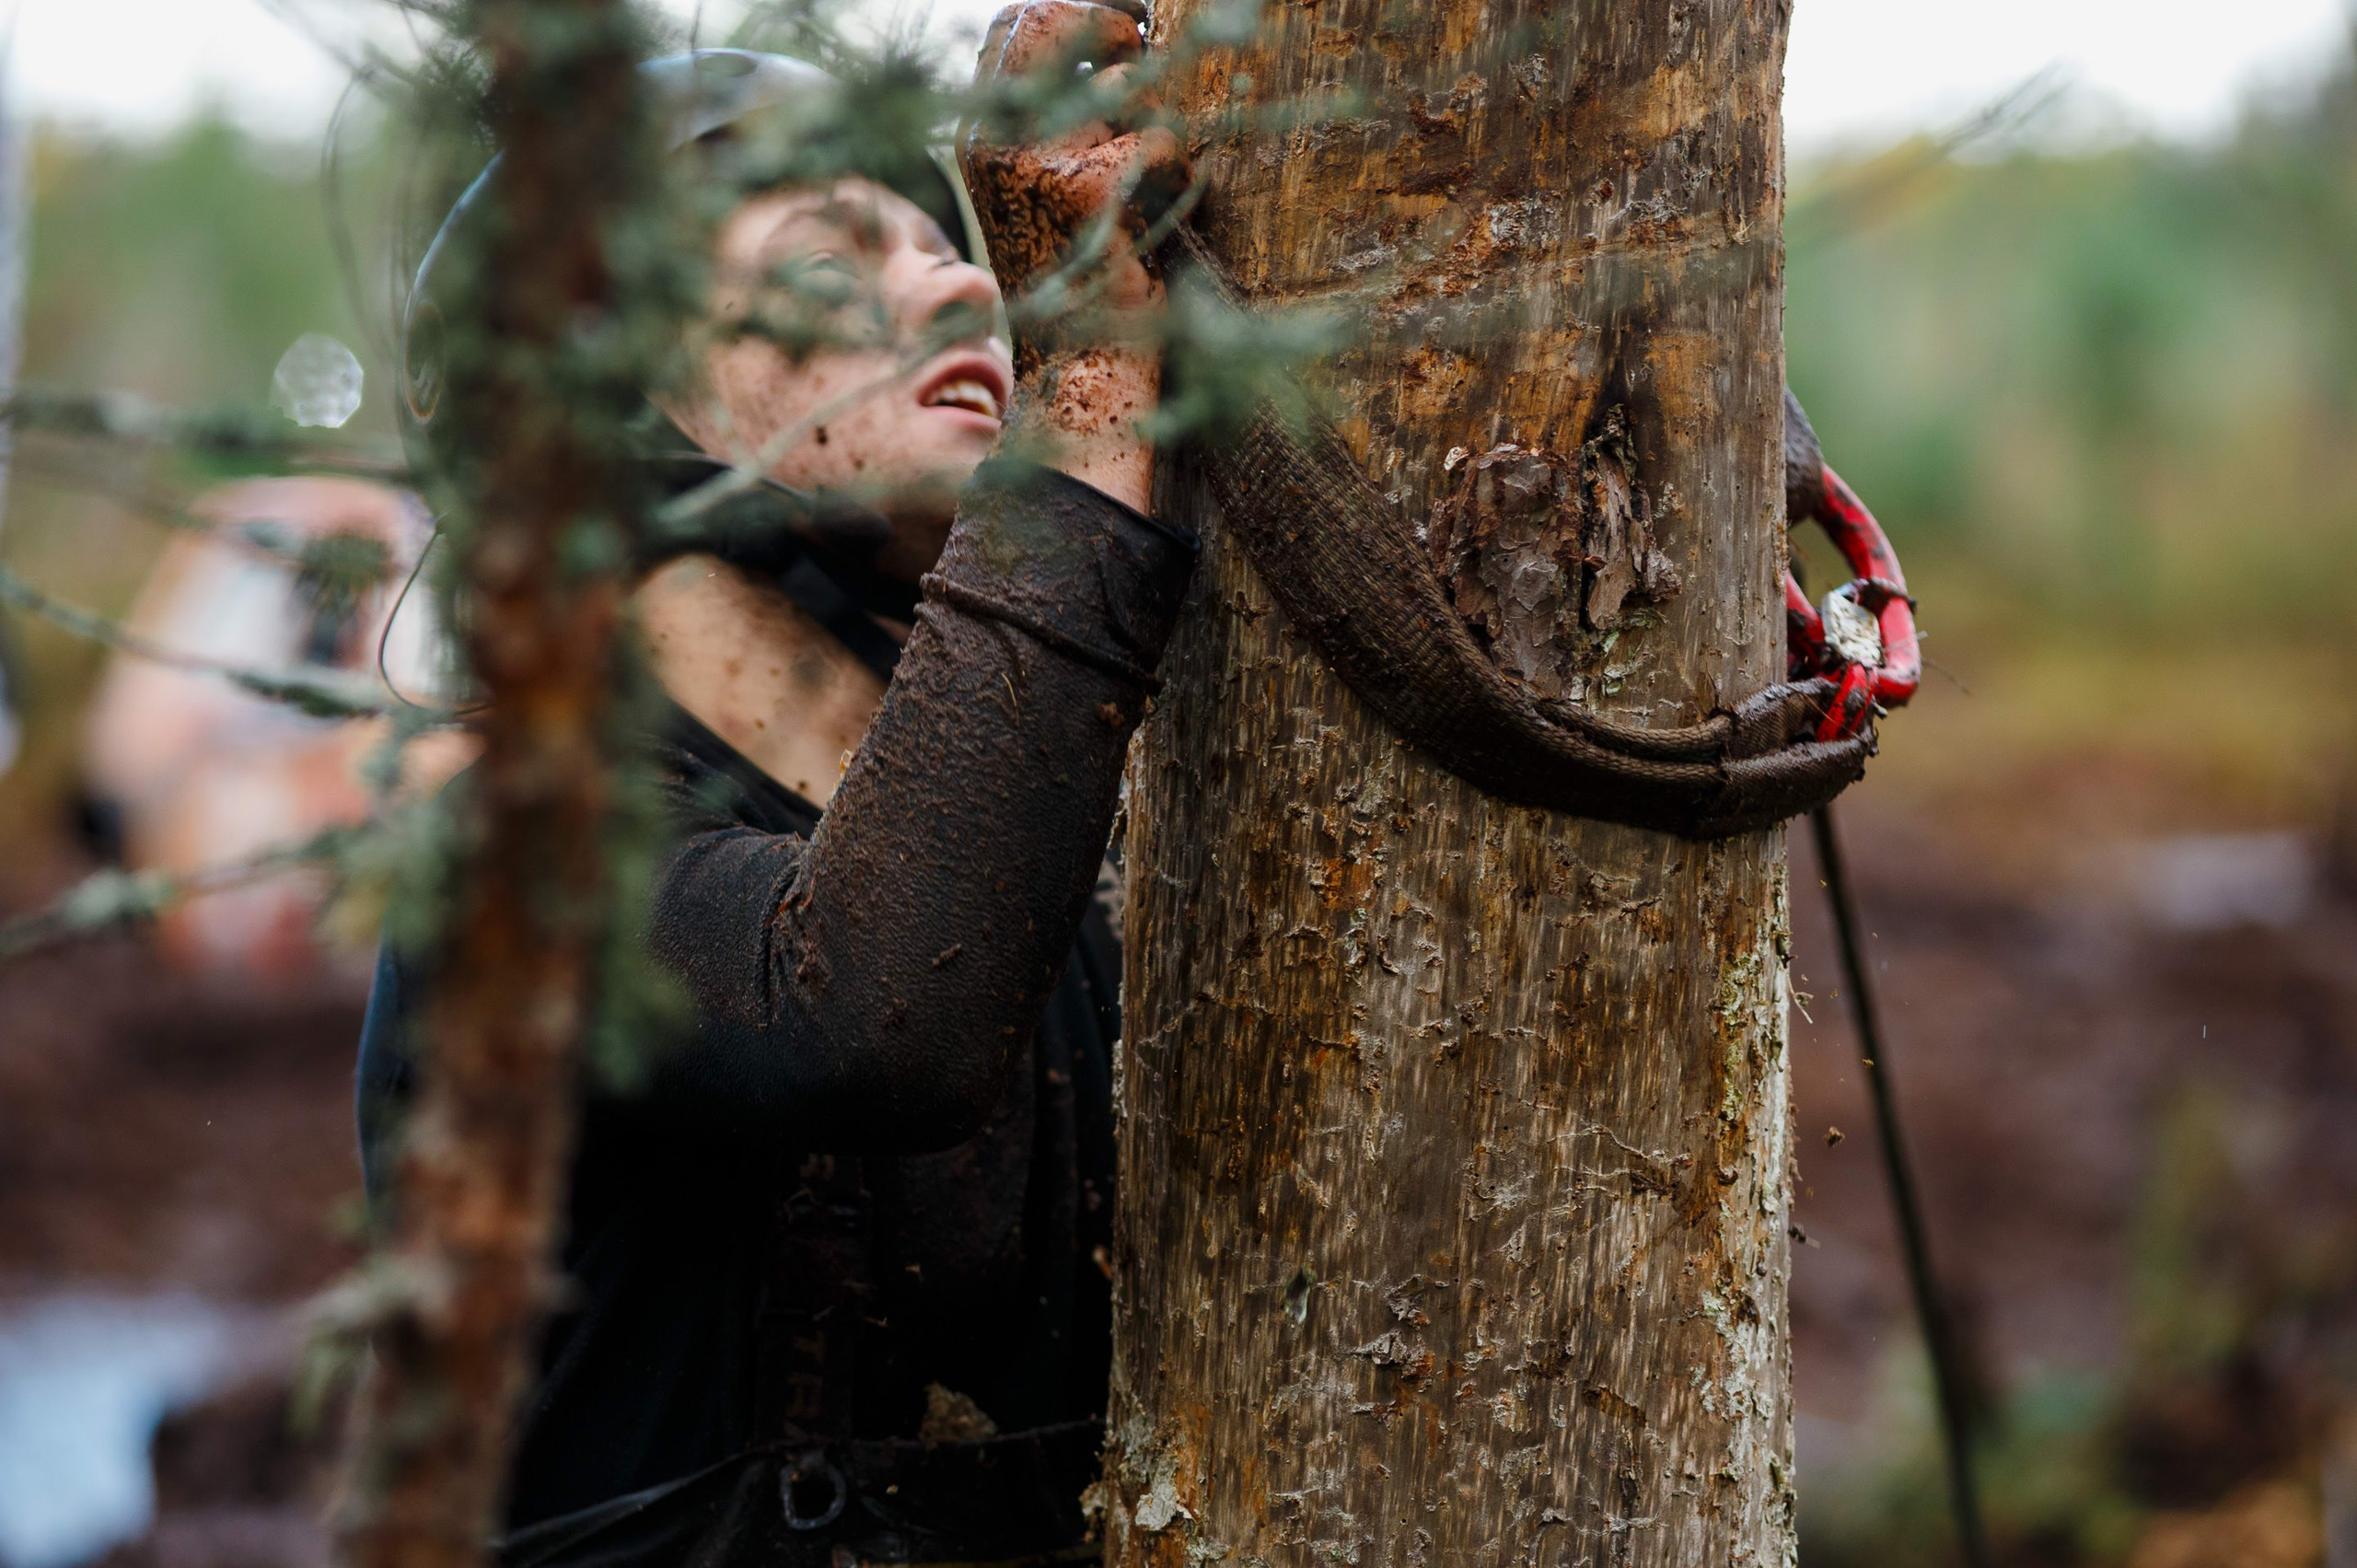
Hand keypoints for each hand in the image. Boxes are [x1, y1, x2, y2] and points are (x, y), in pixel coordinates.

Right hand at [961, 0, 1191, 358]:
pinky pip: (1162, 139)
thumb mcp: (1049, 183)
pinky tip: (1160, 215)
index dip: (1074, 10)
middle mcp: (995, 140)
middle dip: (1113, 26)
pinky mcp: (1087, 186)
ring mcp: (1035, 160)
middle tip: (1145, 52)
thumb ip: (1058, 116)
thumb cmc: (1079, 277)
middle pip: (1056, 18)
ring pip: (1128, 84)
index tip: (1121, 25)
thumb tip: (1112, 37)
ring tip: (1149, 184)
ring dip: (1159, 123)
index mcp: (980, 135)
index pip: (1015, 23)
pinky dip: (1178, 175)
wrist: (1080, 363)